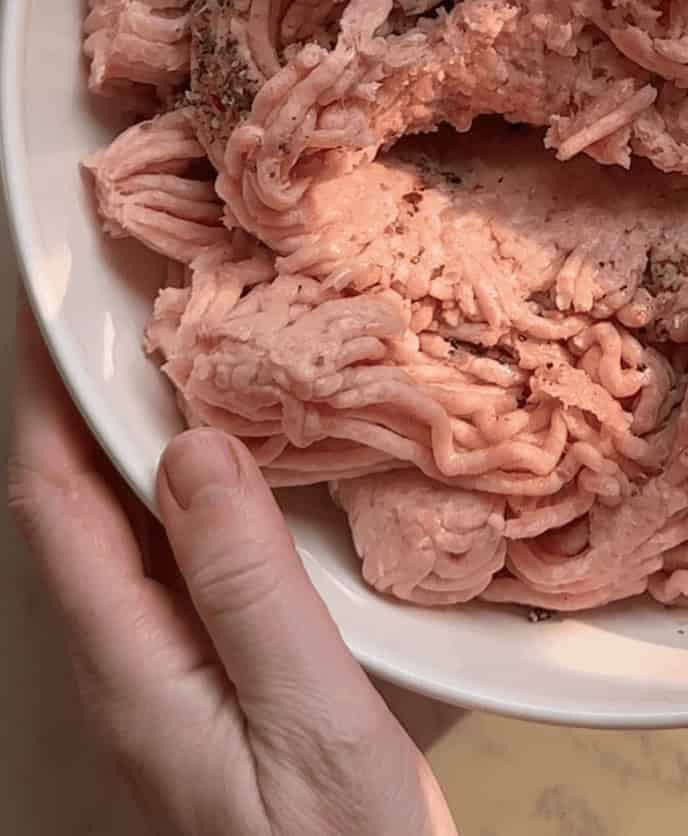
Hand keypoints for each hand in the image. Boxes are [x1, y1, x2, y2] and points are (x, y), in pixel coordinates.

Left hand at [6, 309, 456, 835]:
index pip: (55, 501)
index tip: (59, 305)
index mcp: (134, 665)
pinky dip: (204, 483)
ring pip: (134, 525)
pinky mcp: (219, 678)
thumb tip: (193, 448)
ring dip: (146, 433)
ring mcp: (173, 672)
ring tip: (193, 352)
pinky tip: (255, 459)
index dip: (44, 397)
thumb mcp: (306, 719)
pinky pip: (190, 556)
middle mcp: (135, 661)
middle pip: (81, 504)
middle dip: (89, 398)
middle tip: (138, 304)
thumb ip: (246, 588)